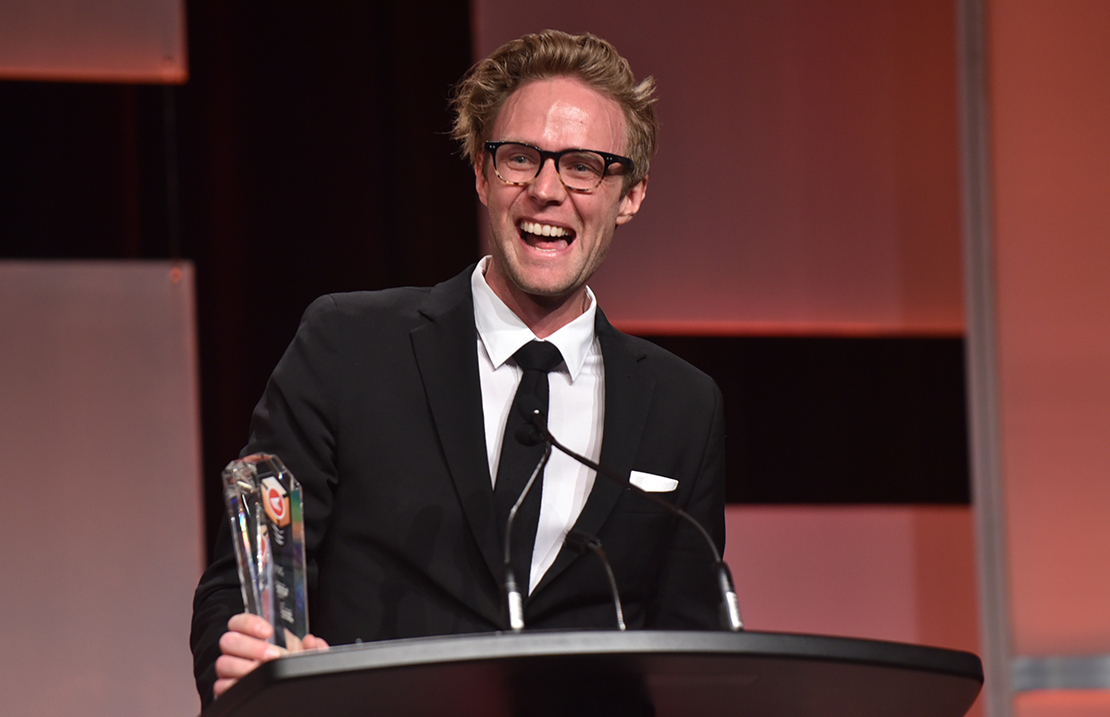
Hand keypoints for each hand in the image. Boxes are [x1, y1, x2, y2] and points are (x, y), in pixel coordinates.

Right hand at [213, 613, 329, 698]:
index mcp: (254, 636)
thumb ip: (313, 648)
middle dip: (252, 647)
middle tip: (273, 654)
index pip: (238, 622)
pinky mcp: (227, 689)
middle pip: (228, 641)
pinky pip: (221, 686)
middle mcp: (239, 651)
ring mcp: (231, 670)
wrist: (289, 691)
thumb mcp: (305, 655)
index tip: (268, 631)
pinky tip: (251, 684)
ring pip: (223, 663)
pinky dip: (235, 685)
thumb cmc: (291, 666)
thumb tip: (312, 641)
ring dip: (245, 667)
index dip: (249, 623)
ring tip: (264, 670)